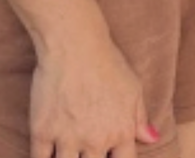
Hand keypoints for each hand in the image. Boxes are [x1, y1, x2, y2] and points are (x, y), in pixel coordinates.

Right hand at [30, 35, 158, 157]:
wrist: (75, 49)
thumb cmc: (108, 65)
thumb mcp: (134, 90)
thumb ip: (140, 119)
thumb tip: (152, 139)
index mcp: (121, 132)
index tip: (109, 155)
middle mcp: (96, 141)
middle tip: (87, 151)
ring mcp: (68, 138)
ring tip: (69, 152)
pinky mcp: (42, 132)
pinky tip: (48, 154)